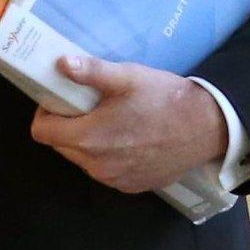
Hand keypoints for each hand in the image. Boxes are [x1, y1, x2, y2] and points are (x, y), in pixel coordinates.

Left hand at [28, 56, 228, 193]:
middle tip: (87, 106)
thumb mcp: (127, 77)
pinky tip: (127, 138)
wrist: (207, 127)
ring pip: (82, 160)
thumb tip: (60, 63)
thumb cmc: (165, 99)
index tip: (59, 101)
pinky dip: (107, 156)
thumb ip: (91, 72)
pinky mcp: (131, 186)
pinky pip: (105, 171)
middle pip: (61, 146)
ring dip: (87, 142)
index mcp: (89, 138)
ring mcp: (114, 180)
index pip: (42, 133)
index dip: (45, 114)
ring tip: (110, 121)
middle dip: (67, 126)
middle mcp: (97, 166)